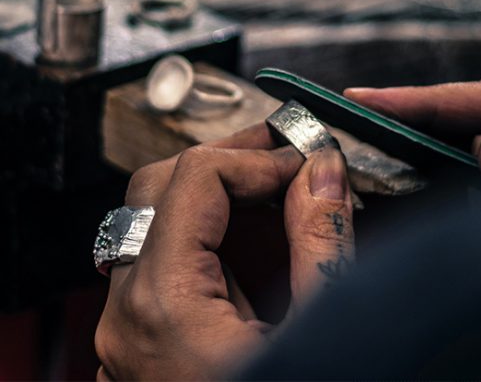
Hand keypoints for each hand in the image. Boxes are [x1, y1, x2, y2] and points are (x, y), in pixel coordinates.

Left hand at [95, 124, 353, 379]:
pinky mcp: (145, 351)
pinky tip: (260, 259)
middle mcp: (128, 318)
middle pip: (160, 192)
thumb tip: (323, 173)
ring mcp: (130, 337)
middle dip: (229, 165)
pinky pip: (162, 275)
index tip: (303, 163)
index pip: (195, 176)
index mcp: (165, 306)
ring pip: (159, 231)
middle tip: (285, 159)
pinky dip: (209, 249)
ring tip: (282, 207)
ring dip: (220, 206)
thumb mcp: (320, 333)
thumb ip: (321, 244)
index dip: (257, 157)